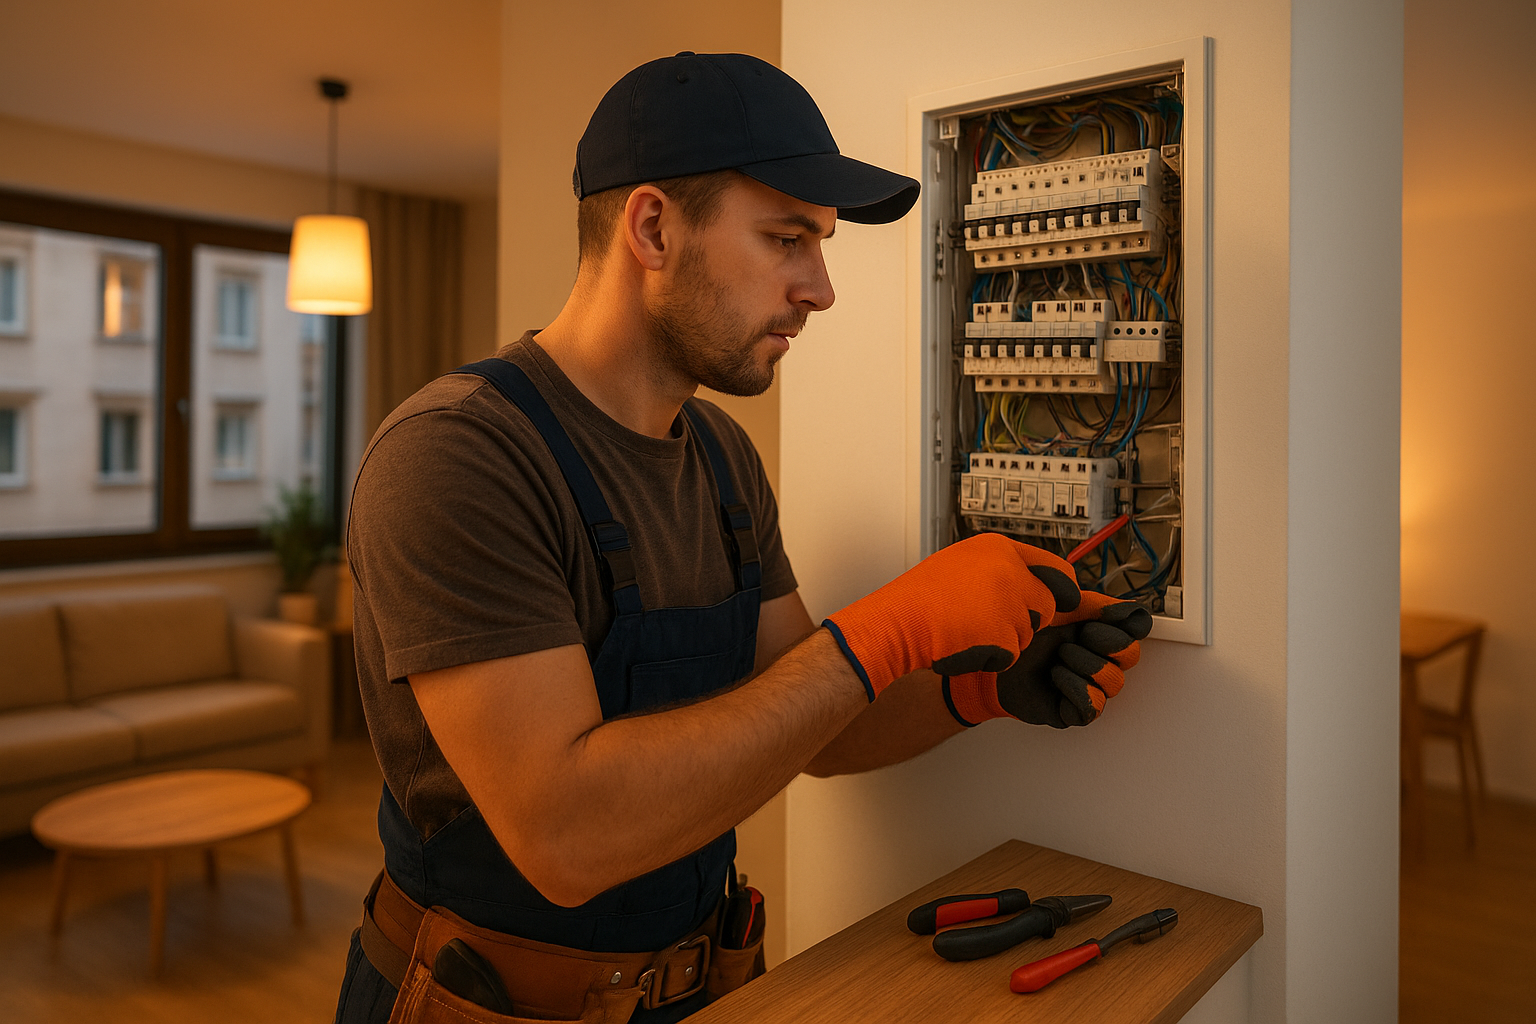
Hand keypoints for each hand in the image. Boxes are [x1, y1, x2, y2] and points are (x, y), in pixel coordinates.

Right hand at [822, 534, 1078, 700]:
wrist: (896, 621)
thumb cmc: (922, 598)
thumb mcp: (964, 563)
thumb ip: (1001, 567)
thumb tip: (1036, 581)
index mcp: (999, 548)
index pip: (1055, 569)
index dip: (1061, 589)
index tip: (1065, 600)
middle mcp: (1008, 571)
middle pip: (1046, 605)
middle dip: (1027, 619)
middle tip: (988, 621)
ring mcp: (1007, 603)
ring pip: (1027, 634)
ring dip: (1005, 641)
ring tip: (967, 630)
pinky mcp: (1002, 635)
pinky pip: (1010, 656)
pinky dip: (991, 659)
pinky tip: (964, 645)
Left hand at [942, 592, 1151, 727]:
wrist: (988, 660)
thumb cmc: (1017, 634)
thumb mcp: (1056, 609)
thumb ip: (1094, 605)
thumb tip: (1132, 610)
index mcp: (1095, 632)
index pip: (1135, 631)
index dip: (1125, 625)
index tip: (1101, 617)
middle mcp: (1095, 659)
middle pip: (1130, 656)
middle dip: (1106, 642)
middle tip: (1075, 636)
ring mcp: (1085, 685)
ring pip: (1114, 682)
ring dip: (1087, 664)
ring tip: (1059, 656)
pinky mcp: (1072, 709)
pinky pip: (1093, 706)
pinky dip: (1076, 688)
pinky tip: (1056, 675)